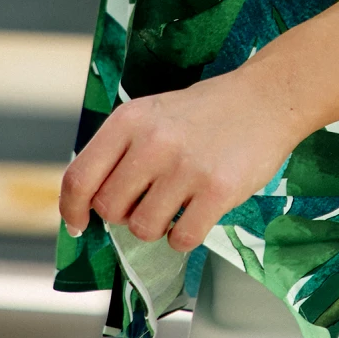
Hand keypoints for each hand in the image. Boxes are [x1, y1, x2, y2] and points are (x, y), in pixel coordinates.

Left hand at [59, 55, 298, 253]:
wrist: (266, 99)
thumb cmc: (207, 112)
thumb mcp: (153, 114)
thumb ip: (121, 151)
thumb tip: (90, 203)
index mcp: (129, 121)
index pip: (79, 177)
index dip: (72, 210)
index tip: (79, 224)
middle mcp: (153, 142)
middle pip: (110, 209)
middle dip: (125, 214)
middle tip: (150, 200)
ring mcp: (185, 167)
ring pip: (143, 228)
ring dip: (157, 226)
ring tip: (177, 204)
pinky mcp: (217, 190)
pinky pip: (180, 238)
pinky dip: (184, 236)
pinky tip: (197, 215)